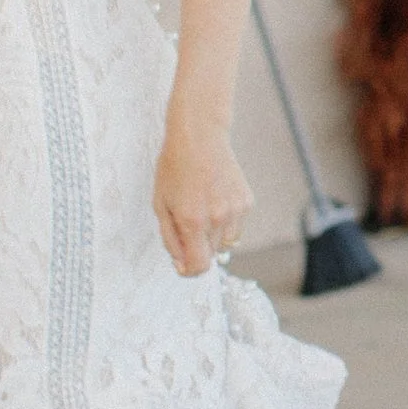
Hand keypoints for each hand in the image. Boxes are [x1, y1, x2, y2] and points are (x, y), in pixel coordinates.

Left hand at [153, 108, 252, 277]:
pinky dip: (226, 222)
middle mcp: (218, 218)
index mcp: (192, 221)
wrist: (199, 138)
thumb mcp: (161, 205)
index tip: (183, 263)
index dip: (189, 270)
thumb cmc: (174, 169)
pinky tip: (215, 200)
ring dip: (214, 236)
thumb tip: (181, 265)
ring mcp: (236, 210)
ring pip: (226, 243)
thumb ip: (170, 239)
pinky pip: (236, 226)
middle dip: (198, 247)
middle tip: (187, 222)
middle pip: (211, 255)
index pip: (199, 266)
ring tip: (203, 210)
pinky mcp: (247, 202)